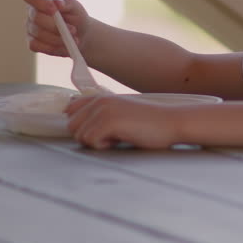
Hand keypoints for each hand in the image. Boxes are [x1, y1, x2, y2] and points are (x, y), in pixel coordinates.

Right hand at [23, 0, 89, 58]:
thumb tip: (57, 3)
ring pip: (39, 34)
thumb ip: (66, 3)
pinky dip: (54, 48)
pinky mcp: (32, 43)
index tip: (54, 9)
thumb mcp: (75, 6)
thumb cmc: (75, 15)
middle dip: (55, 25)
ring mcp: (30, 28)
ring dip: (58, 38)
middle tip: (73, 30)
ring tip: (74, 39)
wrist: (80, 33)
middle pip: (36, 17)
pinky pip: (38, 47)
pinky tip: (67, 48)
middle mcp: (31, 12)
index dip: (39, 2)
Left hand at [65, 93, 179, 150]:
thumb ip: (101, 113)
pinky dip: (104, 146)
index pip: (70, 109)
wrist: (171, 122)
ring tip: (118, 136)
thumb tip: (77, 120)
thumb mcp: (121, 112)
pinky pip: (91, 141)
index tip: (95, 131)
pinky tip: (120, 139)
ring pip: (80, 135)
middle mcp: (100, 100)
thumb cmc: (149, 122)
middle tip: (110, 135)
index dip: (80, 125)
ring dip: (97, 142)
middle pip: (72, 126)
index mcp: (101, 97)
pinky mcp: (109, 121)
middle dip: (88, 136)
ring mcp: (103, 109)